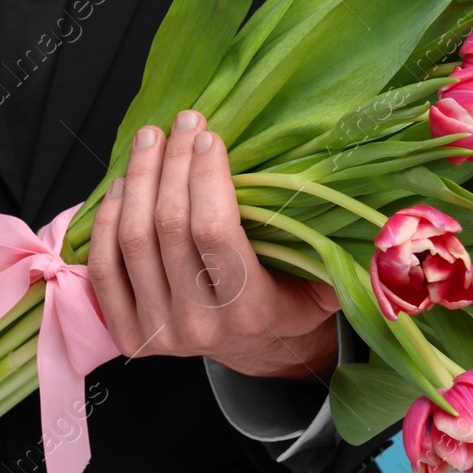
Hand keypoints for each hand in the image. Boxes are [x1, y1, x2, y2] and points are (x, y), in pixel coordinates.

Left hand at [88, 110, 339, 378]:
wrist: (253, 349)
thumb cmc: (289, 298)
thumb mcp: (324, 280)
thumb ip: (338, 248)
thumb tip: (370, 203)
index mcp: (251, 311)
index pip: (215, 231)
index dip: (205, 175)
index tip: (208, 136)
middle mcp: (199, 328)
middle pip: (168, 227)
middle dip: (171, 163)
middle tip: (178, 122)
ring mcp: (158, 334)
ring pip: (132, 239)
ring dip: (137, 179)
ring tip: (150, 140)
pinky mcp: (128, 333)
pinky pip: (103, 266)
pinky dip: (105, 218)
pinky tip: (122, 183)